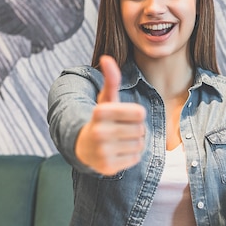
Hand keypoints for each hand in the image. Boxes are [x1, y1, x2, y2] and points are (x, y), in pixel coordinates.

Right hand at [75, 55, 145, 174]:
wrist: (84, 147)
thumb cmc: (102, 120)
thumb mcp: (106, 100)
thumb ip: (111, 80)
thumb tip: (107, 58)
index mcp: (100, 112)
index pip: (140, 113)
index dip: (136, 114)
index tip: (126, 115)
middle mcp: (99, 132)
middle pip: (141, 129)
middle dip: (136, 129)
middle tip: (123, 130)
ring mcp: (102, 151)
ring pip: (139, 144)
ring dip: (135, 142)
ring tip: (121, 140)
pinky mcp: (108, 167)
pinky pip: (135, 158)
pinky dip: (131, 156)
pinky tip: (119, 152)